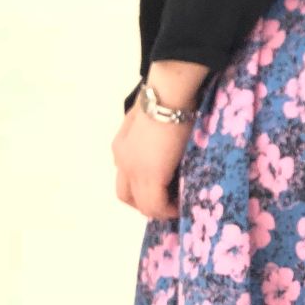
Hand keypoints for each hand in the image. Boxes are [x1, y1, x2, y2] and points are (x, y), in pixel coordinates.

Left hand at [112, 61, 207, 219]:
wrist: (169, 95)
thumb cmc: (165, 99)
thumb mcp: (151, 118)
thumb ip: (150, 135)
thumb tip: (165, 142)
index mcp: (121, 147)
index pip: (125, 178)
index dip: (142, 189)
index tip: (163, 189)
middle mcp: (122, 162)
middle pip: (127, 197)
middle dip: (147, 204)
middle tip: (168, 203)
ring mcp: (133, 171)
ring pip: (143, 205)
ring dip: (160, 209)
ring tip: (179, 204)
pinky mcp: (150, 176)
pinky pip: (156, 206)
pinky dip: (169, 209)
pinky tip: (183, 204)